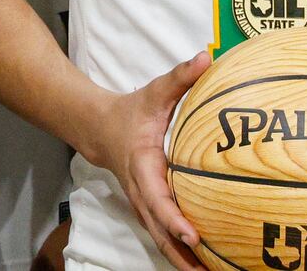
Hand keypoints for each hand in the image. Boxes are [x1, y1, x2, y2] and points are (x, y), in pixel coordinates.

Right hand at [89, 47, 214, 270]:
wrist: (99, 128)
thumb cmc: (132, 111)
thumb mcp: (155, 92)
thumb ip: (181, 76)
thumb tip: (208, 57)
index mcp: (142, 167)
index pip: (157, 198)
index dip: (174, 219)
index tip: (193, 236)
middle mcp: (141, 192)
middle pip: (160, 232)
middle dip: (182, 255)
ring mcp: (143, 204)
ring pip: (161, 239)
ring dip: (182, 260)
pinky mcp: (149, 209)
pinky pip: (164, 235)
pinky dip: (180, 252)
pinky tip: (202, 264)